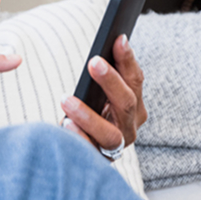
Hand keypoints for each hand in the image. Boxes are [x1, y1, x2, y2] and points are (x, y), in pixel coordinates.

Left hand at [60, 34, 146, 156]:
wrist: (80, 150)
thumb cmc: (90, 113)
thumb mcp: (99, 93)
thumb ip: (107, 75)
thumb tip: (112, 43)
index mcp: (134, 106)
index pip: (135, 80)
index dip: (128, 60)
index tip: (118, 39)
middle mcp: (130, 126)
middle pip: (126, 103)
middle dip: (111, 81)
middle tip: (93, 62)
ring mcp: (116, 146)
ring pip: (110, 134)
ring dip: (88, 115)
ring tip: (66, 99)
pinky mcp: (99, 160)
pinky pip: (90, 152)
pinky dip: (78, 138)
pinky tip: (65, 124)